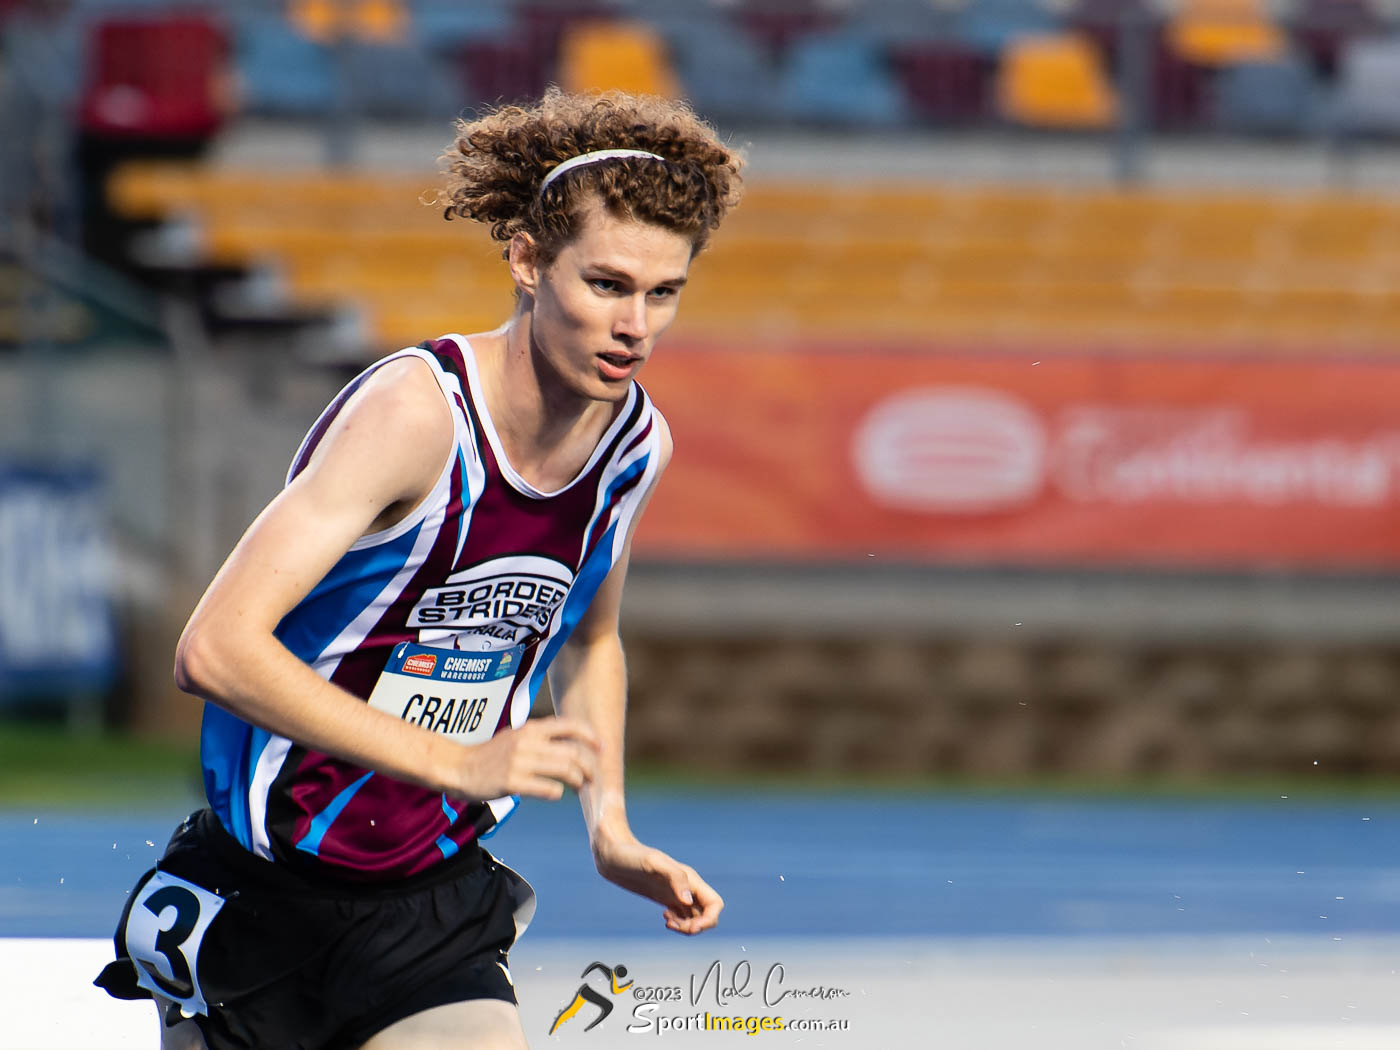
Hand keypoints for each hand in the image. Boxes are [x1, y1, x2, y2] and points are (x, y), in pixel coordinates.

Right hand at [450, 716, 599, 800]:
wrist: (459, 767)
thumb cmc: (490, 755)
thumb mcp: (516, 737)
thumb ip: (540, 738)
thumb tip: (569, 745)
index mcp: (531, 729)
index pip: (569, 726)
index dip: (590, 736)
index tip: (600, 747)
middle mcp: (528, 742)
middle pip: (573, 752)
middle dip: (589, 766)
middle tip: (592, 777)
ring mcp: (520, 762)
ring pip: (564, 770)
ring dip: (578, 780)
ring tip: (579, 786)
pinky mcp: (512, 782)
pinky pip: (546, 788)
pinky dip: (557, 792)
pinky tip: (556, 793)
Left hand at [592, 834, 723, 934]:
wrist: (612, 855)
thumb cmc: (631, 856)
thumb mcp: (652, 863)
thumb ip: (675, 878)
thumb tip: (688, 901)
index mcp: (689, 878)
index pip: (715, 904)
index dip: (709, 920)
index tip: (691, 927)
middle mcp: (687, 886)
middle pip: (708, 914)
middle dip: (697, 926)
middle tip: (673, 925)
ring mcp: (677, 893)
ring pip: (696, 917)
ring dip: (686, 926)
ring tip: (667, 921)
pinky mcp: (666, 898)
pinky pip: (683, 916)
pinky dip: (679, 923)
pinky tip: (664, 918)